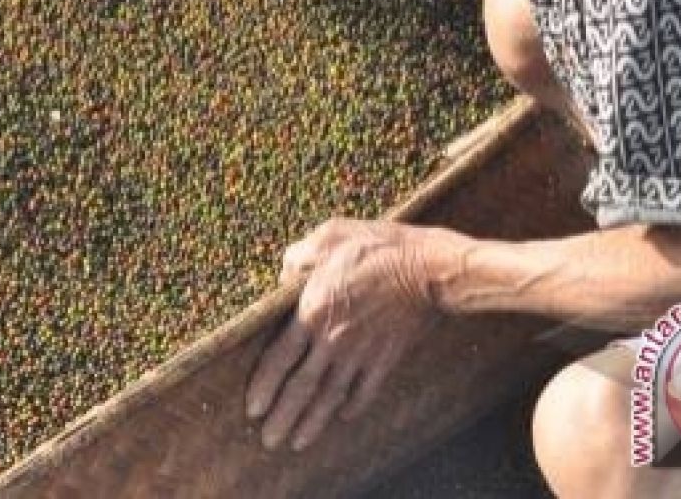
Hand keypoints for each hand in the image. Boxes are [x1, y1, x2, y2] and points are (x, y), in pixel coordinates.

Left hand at [246, 218, 445, 452]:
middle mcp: (332, 340)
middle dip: (283, 417)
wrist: (428, 268)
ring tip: (296, 443)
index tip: (253, 409)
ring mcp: (361, 353)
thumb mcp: (329, 236)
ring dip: (312, 422)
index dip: (264, 386)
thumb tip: (284, 274)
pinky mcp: (386, 357)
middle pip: (301, 387)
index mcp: (312, 312)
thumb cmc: (377, 247)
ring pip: (330, 396)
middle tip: (269, 442)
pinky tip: (343, 417)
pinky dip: (353, 406)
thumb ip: (299, 257)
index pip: (279, 359)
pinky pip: (366, 390)